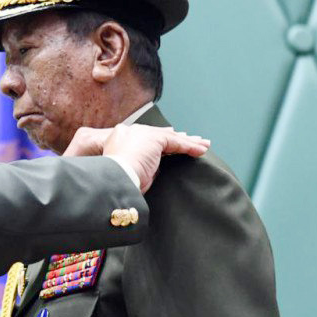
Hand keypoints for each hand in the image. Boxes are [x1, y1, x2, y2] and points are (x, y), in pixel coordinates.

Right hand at [63, 125, 209, 192]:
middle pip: (159, 135)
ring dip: (188, 142)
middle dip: (177, 139)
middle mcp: (130, 132)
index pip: (145, 138)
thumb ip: (138, 167)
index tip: (172, 145)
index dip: (161, 142)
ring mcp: (141, 134)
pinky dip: (189, 146)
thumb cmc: (115, 184)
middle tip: (192, 142)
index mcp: (119, 139)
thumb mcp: (126, 173)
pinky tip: (201, 150)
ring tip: (203, 146)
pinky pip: (175, 142)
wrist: (112, 181)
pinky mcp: (153, 139)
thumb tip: (152, 170)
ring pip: (169, 137)